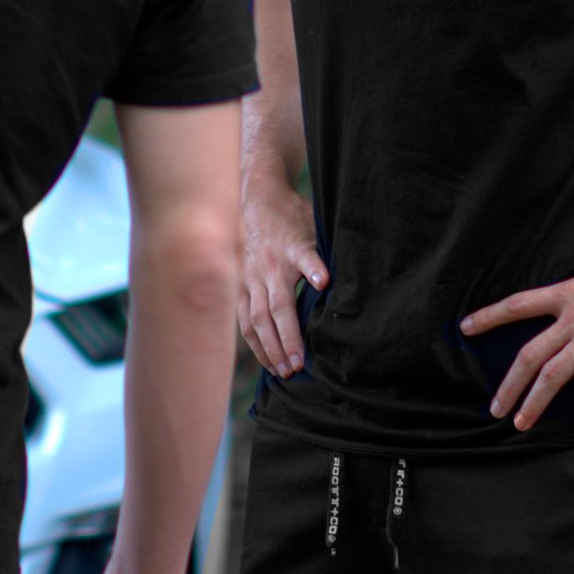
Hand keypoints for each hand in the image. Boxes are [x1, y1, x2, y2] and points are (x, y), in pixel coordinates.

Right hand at [238, 174, 326, 377]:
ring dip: (268, 348)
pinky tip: (266, 361)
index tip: (313, 322)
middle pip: (273, 312)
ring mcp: (250, 279)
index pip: (294, 289)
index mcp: (288, 254)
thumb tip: (331, 280)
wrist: (259, 200)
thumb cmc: (293, 216)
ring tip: (282, 372)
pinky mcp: (242, 285)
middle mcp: (266, 270)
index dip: (302, 307)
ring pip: (255, 320)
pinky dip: (254, 342)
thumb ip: (320, 254)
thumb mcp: (313, 226)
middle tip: (296, 368)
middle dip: (284, 342)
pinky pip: (244, 318)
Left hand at [460, 235, 573, 439]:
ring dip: (534, 403)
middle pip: (528, 354)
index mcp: (566, 292)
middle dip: (508, 384)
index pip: (517, 305)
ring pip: (552, 375)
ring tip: (520, 424)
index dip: (488, 316)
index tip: (465, 327)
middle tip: (494, 408)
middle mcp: (573, 316)